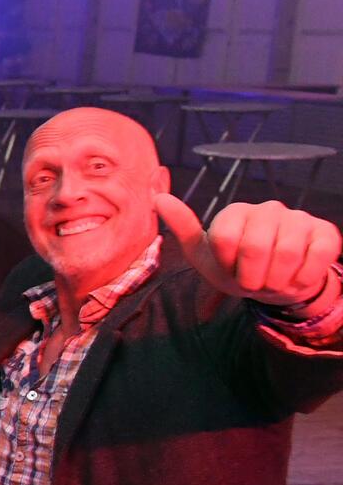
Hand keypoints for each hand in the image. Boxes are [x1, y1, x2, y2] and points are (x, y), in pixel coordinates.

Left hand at [157, 195, 342, 310]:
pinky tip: (296, 276)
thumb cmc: (235, 270)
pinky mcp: (326, 233)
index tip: (229, 268)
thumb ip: (183, 228)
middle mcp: (268, 209)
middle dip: (251, 277)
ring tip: (273, 279)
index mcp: (235, 213)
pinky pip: (317, 258)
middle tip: (253, 281)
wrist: (274, 285)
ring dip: (277, 280)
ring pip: (288, 254)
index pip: (224, 238)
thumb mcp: (204, 256)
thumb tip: (159, 198)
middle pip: (256, 247)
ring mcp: (299, 218)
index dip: (227, 265)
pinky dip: (303, 278)